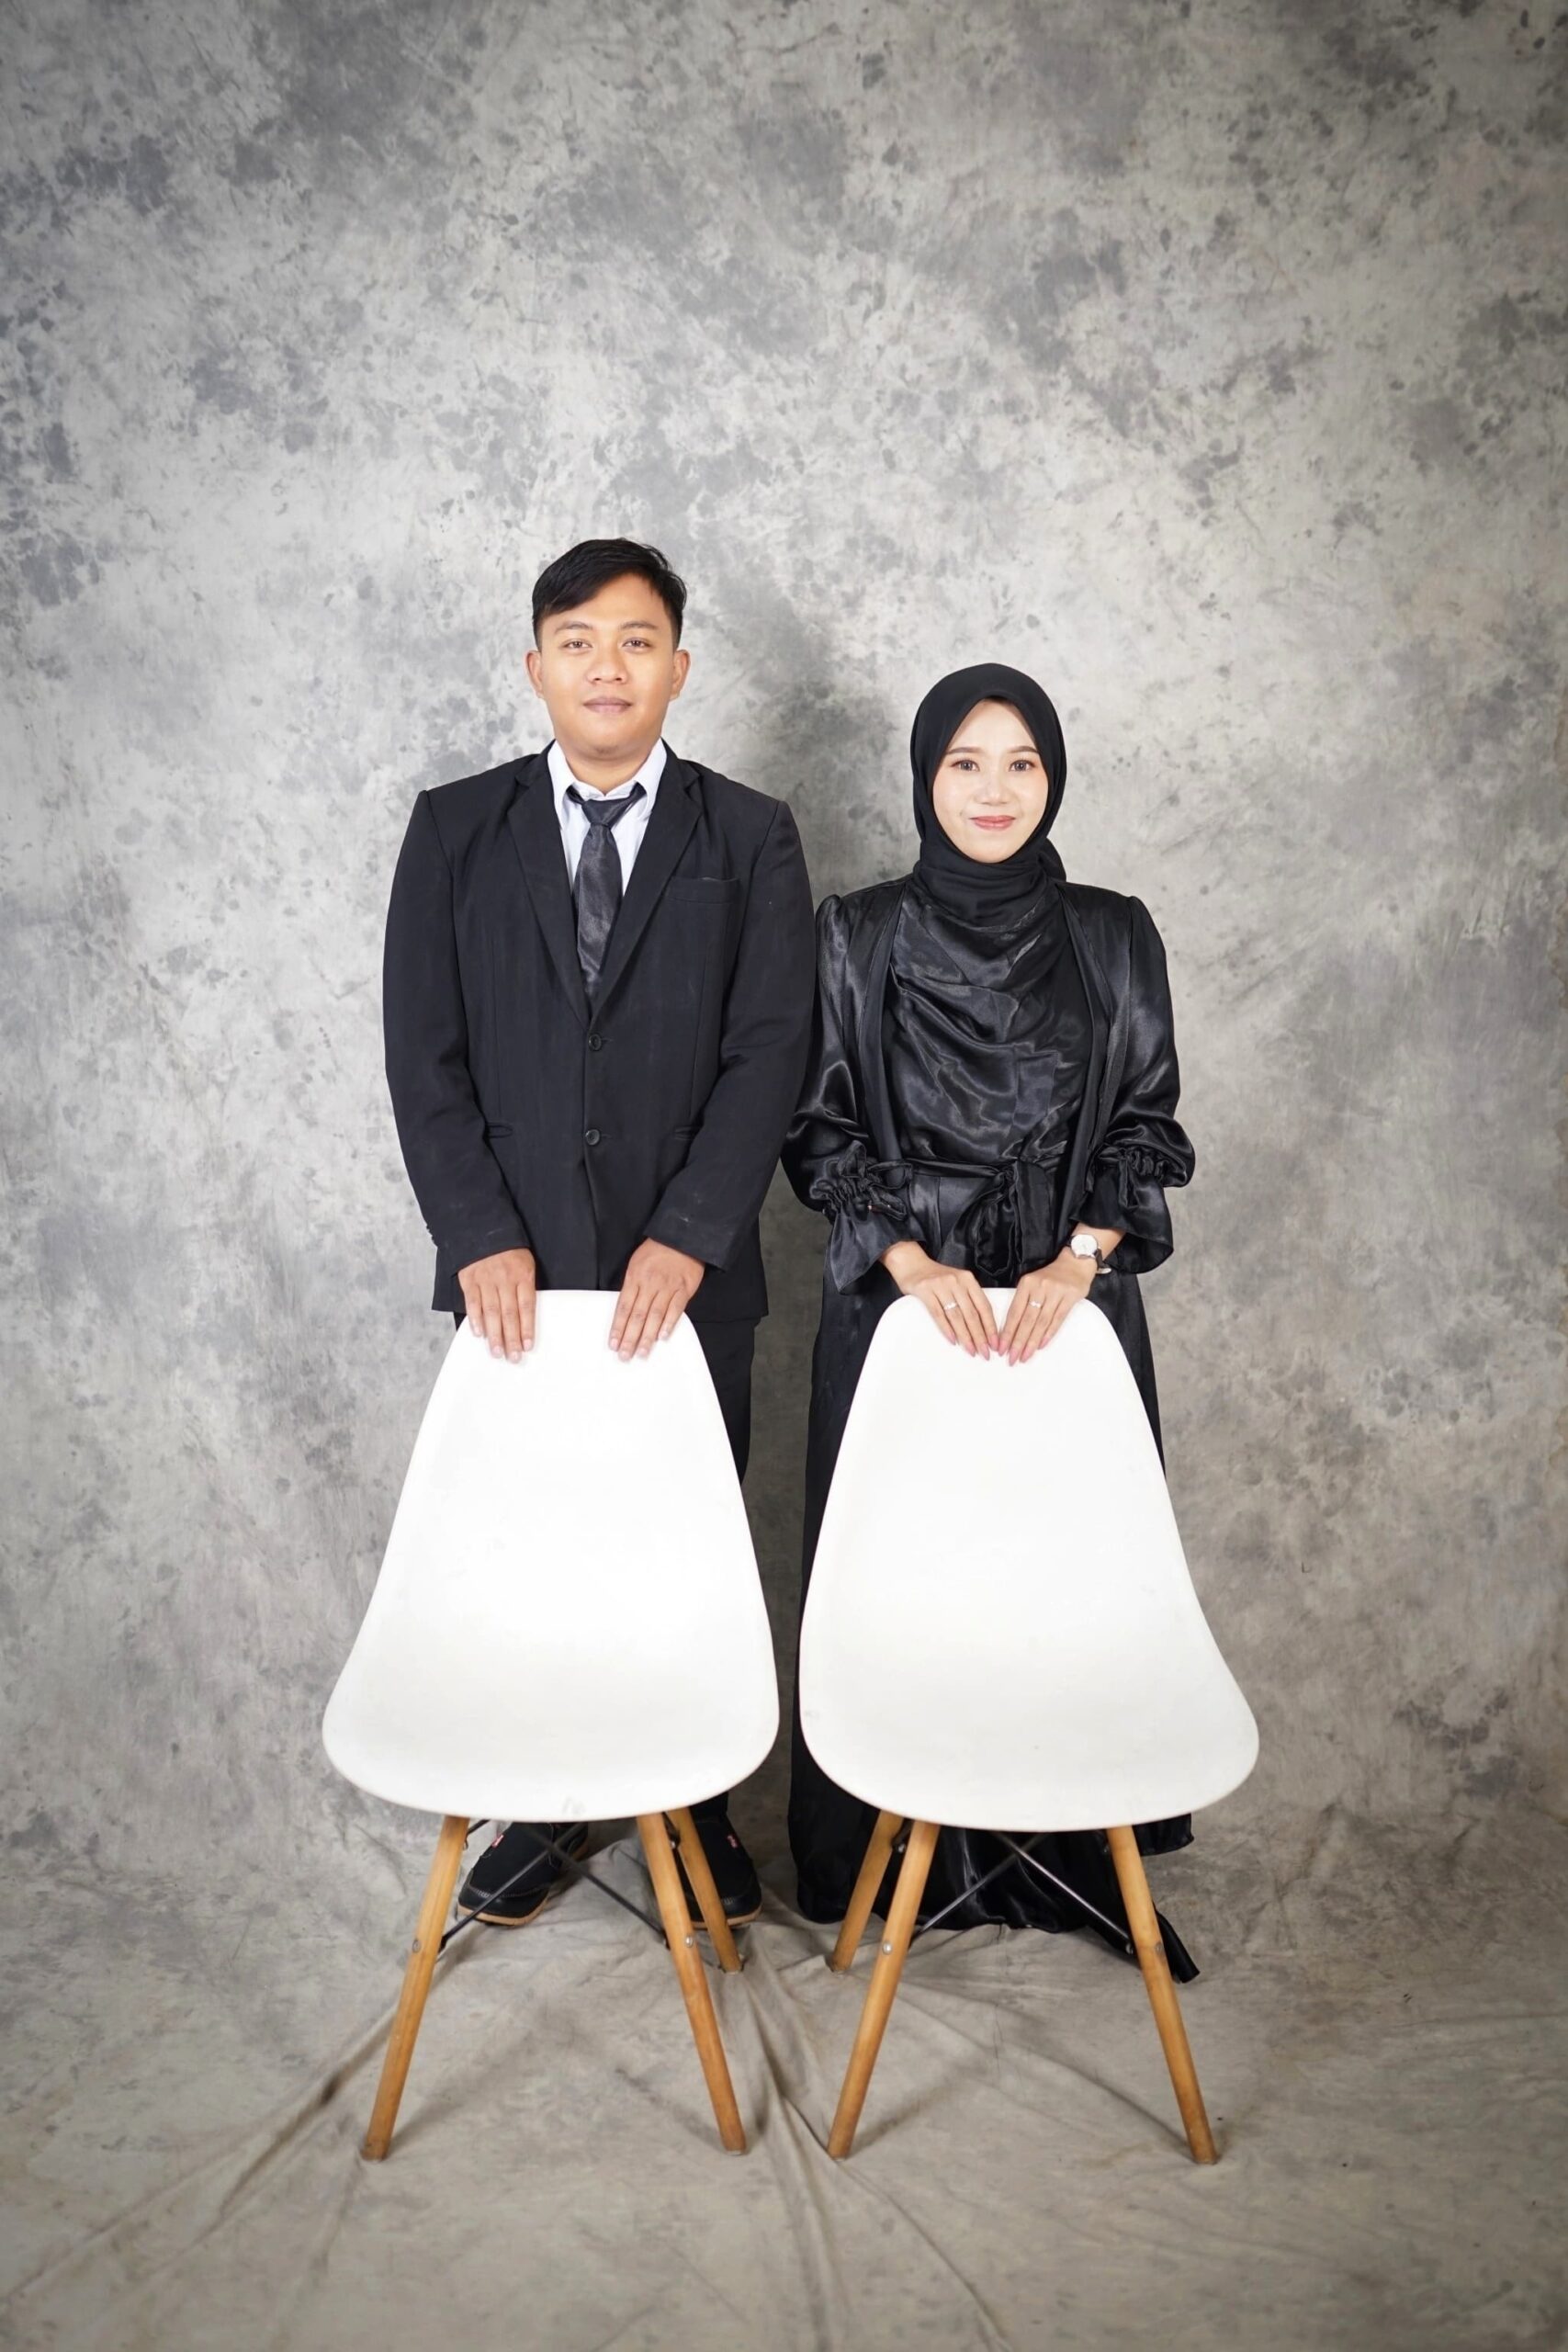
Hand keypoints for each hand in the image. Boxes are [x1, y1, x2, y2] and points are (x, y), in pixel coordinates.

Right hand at [459, 1247, 536, 1361]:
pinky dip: (475, 1319)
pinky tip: (479, 1333)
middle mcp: (504, 1279)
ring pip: (491, 1312)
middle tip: (513, 1356)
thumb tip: (526, 1316)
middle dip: (511, 1338)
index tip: (528, 1345)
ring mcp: (486, 1280)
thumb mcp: (525, 1263)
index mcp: (522, 1275)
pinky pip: (473, 1303)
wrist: (483, 1229)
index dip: (527, 1328)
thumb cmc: (509, 1250)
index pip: (527, 1306)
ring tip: (497, 1351)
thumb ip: (525, 1287)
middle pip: (509, 1314)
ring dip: (494, 1334)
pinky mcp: (469, 1280)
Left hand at [610, 1239, 704, 1359]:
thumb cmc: (657, 1250)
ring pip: (655, 1316)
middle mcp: (650, 1284)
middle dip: (630, 1338)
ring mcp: (667, 1287)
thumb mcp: (636, 1263)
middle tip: (625, 1355)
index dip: (617, 1328)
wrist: (682, 1237)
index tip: (613, 1344)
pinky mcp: (684, 1289)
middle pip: (637, 1315)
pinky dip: (669, 1324)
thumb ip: (632, 1286)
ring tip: (642, 1352)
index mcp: (635, 1277)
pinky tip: (663, 1337)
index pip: (623, 1307)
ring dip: (648, 1336)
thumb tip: (625, 1310)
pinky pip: (675, 1309)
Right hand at [882, 1241, 997, 1357]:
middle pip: (972, 1313)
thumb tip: (981, 1326)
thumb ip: (968, 1297)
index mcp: (968, 1279)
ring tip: (971, 1350)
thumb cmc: (935, 1276)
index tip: (995, 1342)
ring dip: (965, 1336)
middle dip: (980, 1336)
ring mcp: (940, 1286)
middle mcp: (956, 1281)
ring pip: (956, 1316)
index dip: (990, 1326)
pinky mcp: (925, 1291)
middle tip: (985, 1352)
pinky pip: (938, 1314)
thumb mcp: (957, 1281)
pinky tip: (952, 1340)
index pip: (984, 1306)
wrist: (910, 1262)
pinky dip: (946, 1329)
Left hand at [996, 1250, 1095, 1364]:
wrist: (1075, 1263)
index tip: (1001, 1347)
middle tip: (1012, 1358)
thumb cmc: (1051, 1276)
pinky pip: (1057, 1319)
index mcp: (1026, 1284)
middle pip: (1026, 1320)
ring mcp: (1055, 1292)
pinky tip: (1041, 1345)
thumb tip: (1012, 1329)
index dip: (1007, 1332)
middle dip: (1018, 1342)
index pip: (1014, 1312)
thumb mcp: (1032, 1282)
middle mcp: (1040, 1287)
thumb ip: (1023, 1302)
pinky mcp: (1070, 1297)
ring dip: (1032, 1342)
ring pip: (1041, 1322)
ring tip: (1025, 1356)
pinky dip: (1049, 1334)